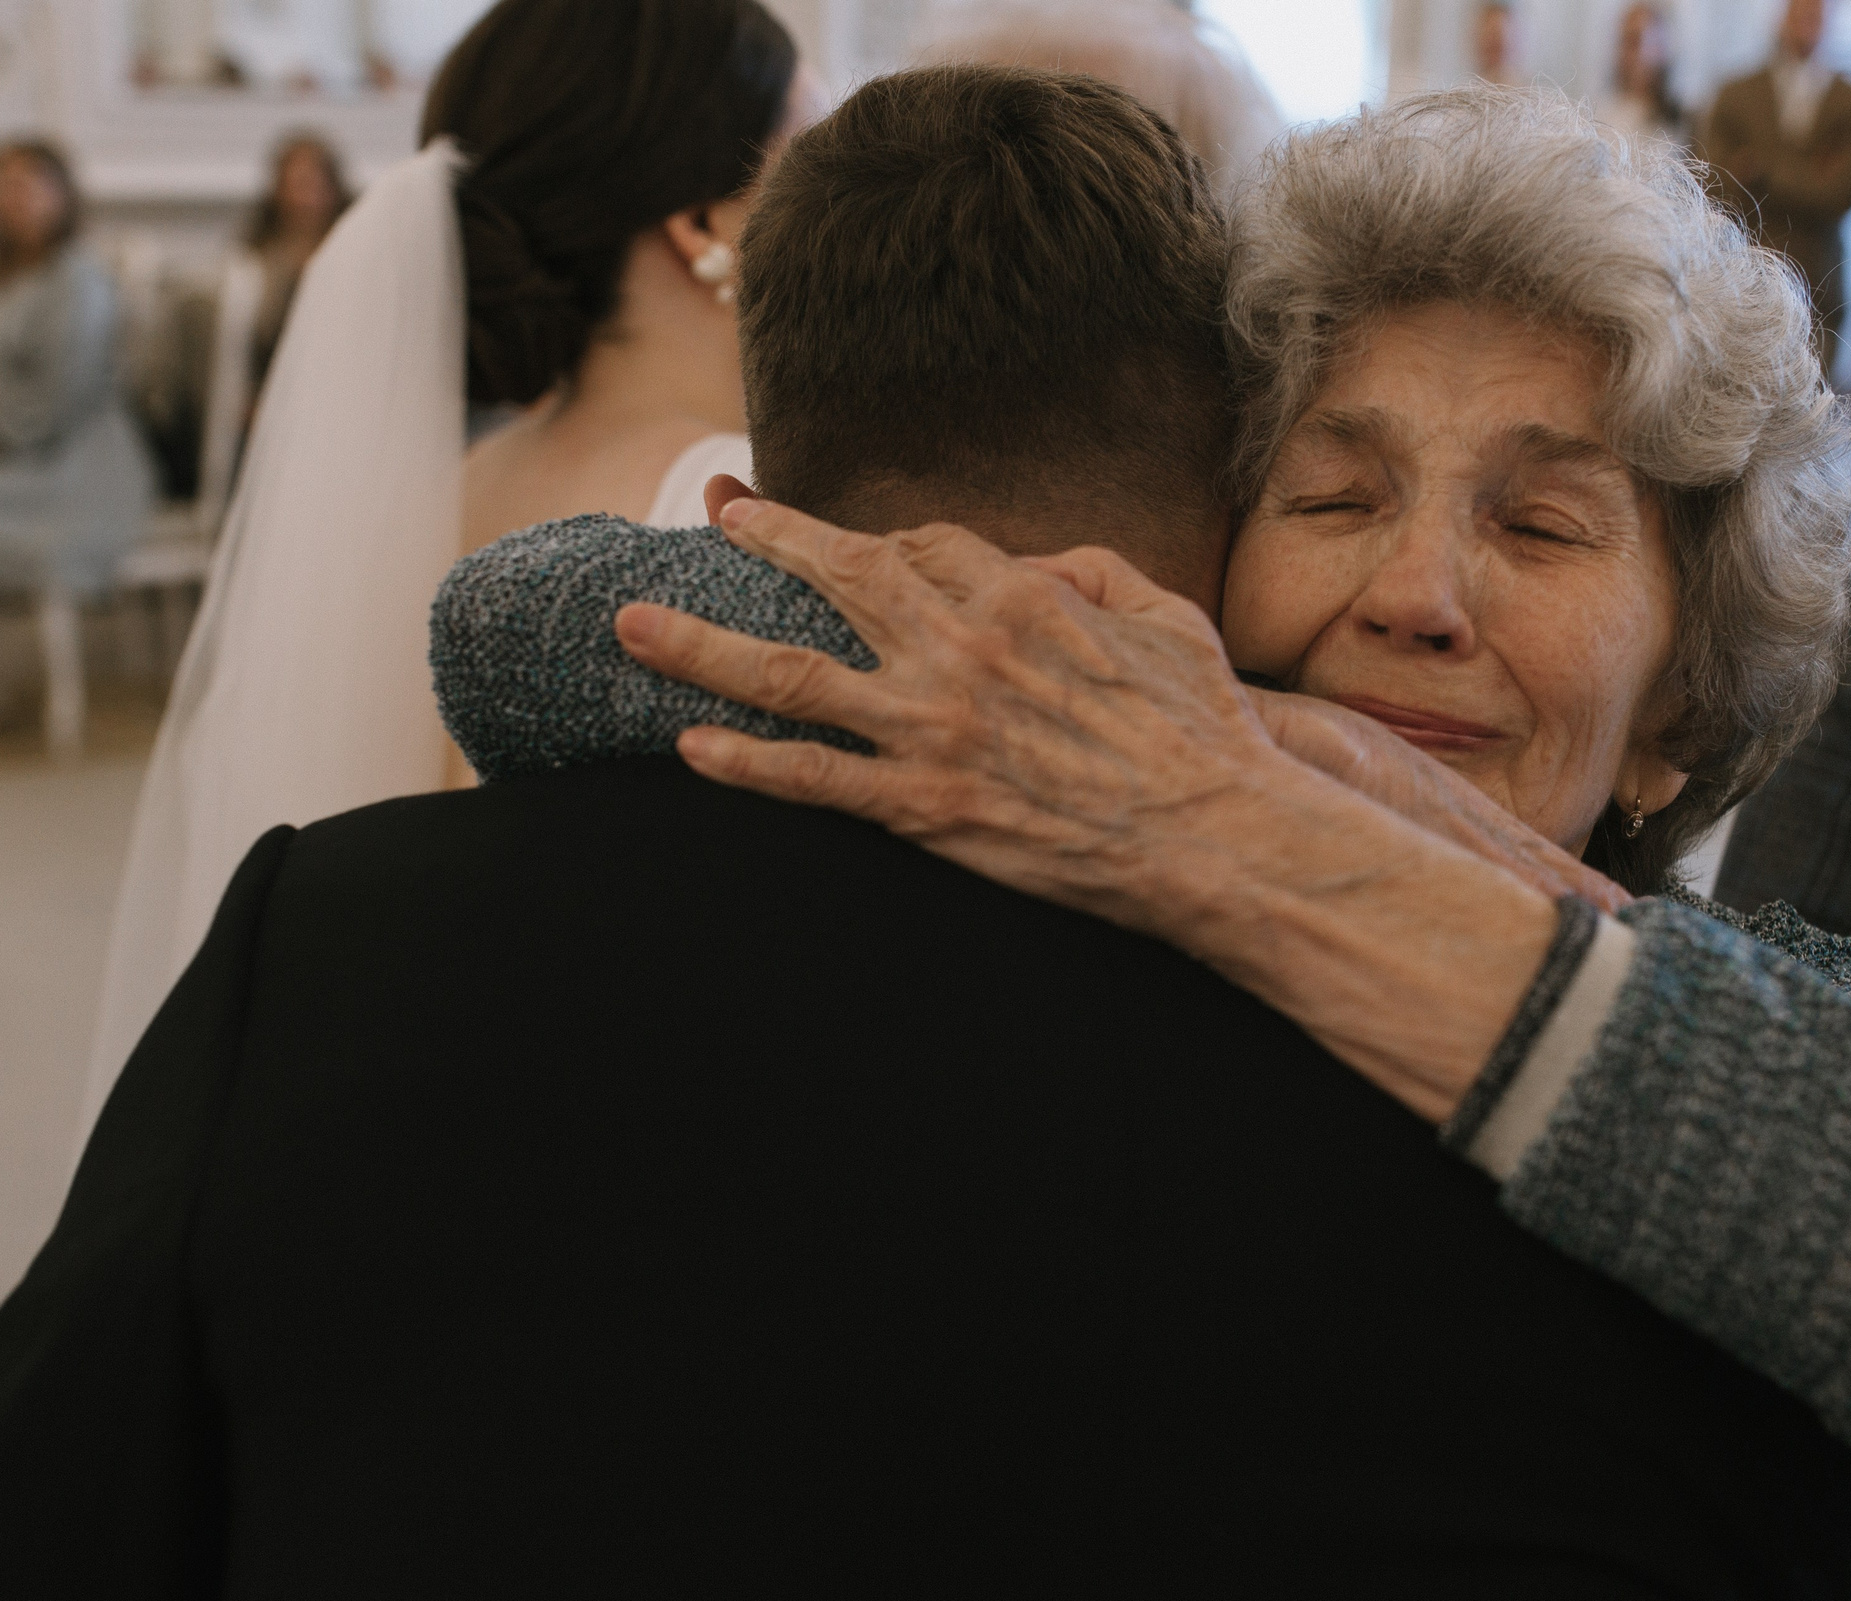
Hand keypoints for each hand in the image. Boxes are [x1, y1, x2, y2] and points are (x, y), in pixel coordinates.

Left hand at [614, 499, 1562, 1123]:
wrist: (1216, 834)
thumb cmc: (1204, 730)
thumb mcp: (1167, 618)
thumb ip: (1095, 573)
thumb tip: (1040, 562)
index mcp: (1021, 595)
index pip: (923, 544)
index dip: (874, 536)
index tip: (842, 536)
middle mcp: (962, 648)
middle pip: (839, 575)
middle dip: (768, 539)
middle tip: (715, 516)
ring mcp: (935, 727)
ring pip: (793, 672)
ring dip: (704, 645)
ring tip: (634, 624)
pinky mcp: (926, 804)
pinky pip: (815, 779)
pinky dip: (748, 763)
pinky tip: (691, 749)